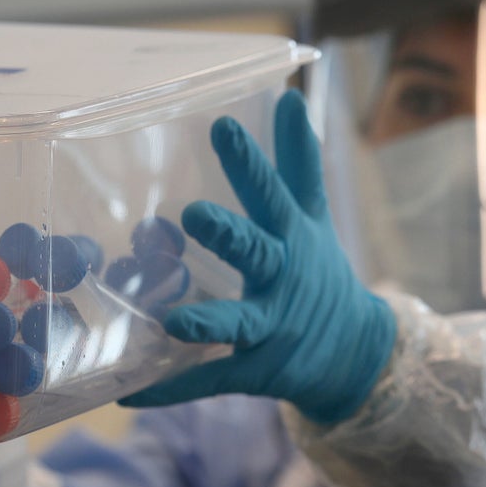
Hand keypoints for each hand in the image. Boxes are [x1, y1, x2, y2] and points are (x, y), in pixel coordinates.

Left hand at [120, 90, 395, 424]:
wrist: (354, 354)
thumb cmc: (317, 274)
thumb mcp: (312, 217)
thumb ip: (298, 161)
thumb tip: (291, 95)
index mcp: (291, 239)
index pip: (272, 194)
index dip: (250, 163)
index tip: (222, 125)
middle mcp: (283, 281)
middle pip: (258, 254)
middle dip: (230, 236)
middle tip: (195, 214)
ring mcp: (271, 330)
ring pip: (239, 324)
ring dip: (209, 322)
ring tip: (175, 322)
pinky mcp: (256, 372)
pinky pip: (211, 380)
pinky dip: (173, 387)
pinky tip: (131, 392)